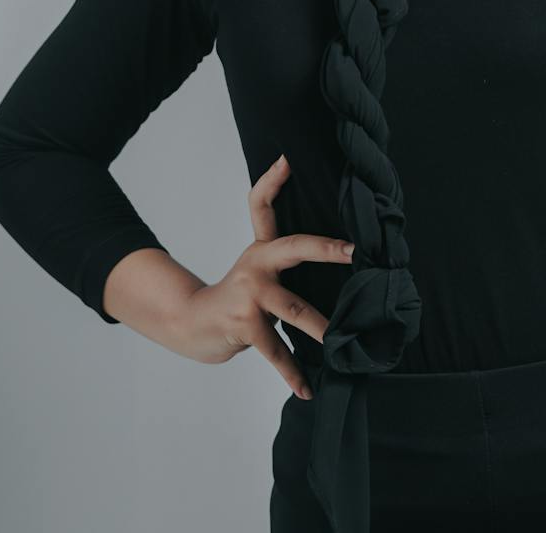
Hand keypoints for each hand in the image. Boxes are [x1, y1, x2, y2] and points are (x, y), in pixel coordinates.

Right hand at [171, 153, 353, 400]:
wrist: (191, 325)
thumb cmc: (236, 299)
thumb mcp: (256, 272)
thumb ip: (285, 263)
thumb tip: (335, 256)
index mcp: (261, 249)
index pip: (260, 203)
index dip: (272, 179)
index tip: (287, 159)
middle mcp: (256, 265)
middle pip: (294, 246)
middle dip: (327, 248)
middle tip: (355, 251)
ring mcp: (249, 295)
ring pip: (295, 309)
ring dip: (322, 328)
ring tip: (345, 342)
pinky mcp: (244, 325)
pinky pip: (276, 351)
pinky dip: (292, 372)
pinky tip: (307, 387)